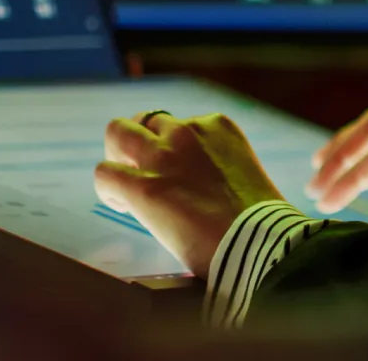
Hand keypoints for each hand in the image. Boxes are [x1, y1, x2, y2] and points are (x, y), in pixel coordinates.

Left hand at [94, 111, 286, 275]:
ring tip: (125, 183)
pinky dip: (108, 189)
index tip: (174, 172)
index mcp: (218, 127)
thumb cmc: (259, 225)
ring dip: (117, 155)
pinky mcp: (143, 186)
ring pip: (117, 132)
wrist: (261, 247)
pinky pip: (105, 174)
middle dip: (138, 141)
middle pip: (145, 119)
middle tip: (139, 168)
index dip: (169, 147)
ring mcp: (163, 156)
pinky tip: (123, 205)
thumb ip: (215, 167)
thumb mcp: (242, 174)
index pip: (178, 123)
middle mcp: (188, 131)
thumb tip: (195, 185)